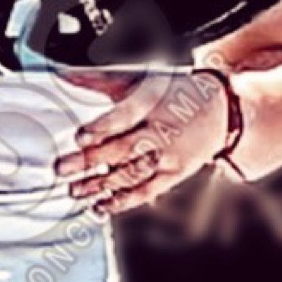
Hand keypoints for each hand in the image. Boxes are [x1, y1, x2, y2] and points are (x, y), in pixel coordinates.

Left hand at [51, 69, 231, 213]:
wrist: (220, 112)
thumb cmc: (174, 94)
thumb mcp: (142, 80)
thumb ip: (101, 80)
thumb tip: (64, 75)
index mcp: (152, 104)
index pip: (125, 116)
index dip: (102, 128)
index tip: (80, 137)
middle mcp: (161, 131)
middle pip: (122, 149)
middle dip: (90, 161)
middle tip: (62, 169)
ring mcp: (169, 156)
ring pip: (132, 173)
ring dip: (100, 185)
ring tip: (74, 190)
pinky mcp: (174, 175)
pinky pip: (146, 191)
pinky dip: (122, 201)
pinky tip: (100, 206)